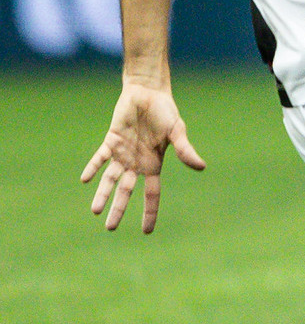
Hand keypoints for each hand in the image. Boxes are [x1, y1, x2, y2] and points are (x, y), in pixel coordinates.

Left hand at [81, 81, 205, 233]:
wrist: (148, 92)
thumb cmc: (166, 111)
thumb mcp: (177, 131)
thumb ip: (185, 150)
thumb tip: (201, 167)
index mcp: (154, 164)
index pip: (151, 194)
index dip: (149, 212)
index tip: (146, 232)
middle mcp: (137, 163)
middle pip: (126, 191)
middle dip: (118, 209)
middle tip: (110, 228)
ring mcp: (122, 153)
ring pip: (110, 179)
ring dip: (103, 194)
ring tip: (94, 211)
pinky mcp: (111, 140)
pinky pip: (100, 157)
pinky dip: (93, 167)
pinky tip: (85, 179)